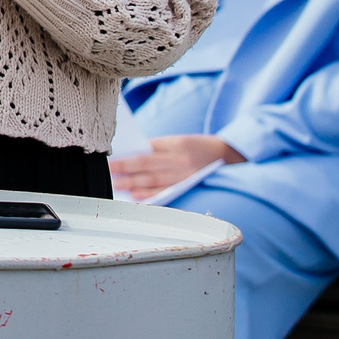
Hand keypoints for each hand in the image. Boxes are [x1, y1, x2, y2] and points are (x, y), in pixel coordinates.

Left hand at [110, 134, 242, 200]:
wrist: (228, 156)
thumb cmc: (198, 147)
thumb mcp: (179, 141)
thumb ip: (158, 147)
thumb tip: (134, 155)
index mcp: (176, 144)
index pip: (147, 150)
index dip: (129, 156)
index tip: (112, 159)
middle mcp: (180, 160)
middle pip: (148, 165)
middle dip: (126, 169)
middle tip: (109, 173)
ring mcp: (185, 175)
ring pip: (155, 180)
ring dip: (134, 184)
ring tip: (118, 185)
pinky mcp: (189, 186)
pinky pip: (167, 192)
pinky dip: (151, 195)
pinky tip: (138, 196)